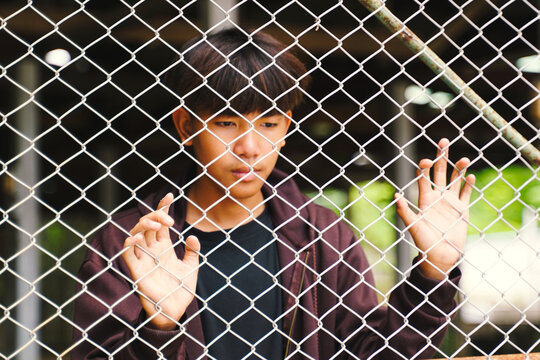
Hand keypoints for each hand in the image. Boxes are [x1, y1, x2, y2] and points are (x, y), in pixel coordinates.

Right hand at [122, 193, 199, 329]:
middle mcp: (152, 250)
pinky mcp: (137, 270)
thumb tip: (191, 236)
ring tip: (158, 225)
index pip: (161, 222)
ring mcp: (144, 259)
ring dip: (144, 225)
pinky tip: (137, 237)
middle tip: (169, 220)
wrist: (175, 310)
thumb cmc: (181, 290)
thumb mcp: (191, 267)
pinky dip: (130, 244)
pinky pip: (128, 254)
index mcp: (164, 247)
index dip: (163, 208)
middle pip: (148, 224)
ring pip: (136, 234)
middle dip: (156, 215)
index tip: (170, 195)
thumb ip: (192, 251)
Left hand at [395, 138, 474, 279]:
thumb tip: (396, 195)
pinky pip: (466, 194)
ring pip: (454, 180)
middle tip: (443, 140)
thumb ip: (405, 211)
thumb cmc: (423, 242)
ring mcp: (450, 202)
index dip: (425, 167)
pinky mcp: (461, 209)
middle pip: (439, 172)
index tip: (426, 161)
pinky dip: (469, 185)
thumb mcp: (413, 226)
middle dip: (441, 157)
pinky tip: (471, 176)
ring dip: (458, 169)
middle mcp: (437, 197)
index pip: (424, 177)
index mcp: (424, 199)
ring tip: (464, 158)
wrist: (440, 255)